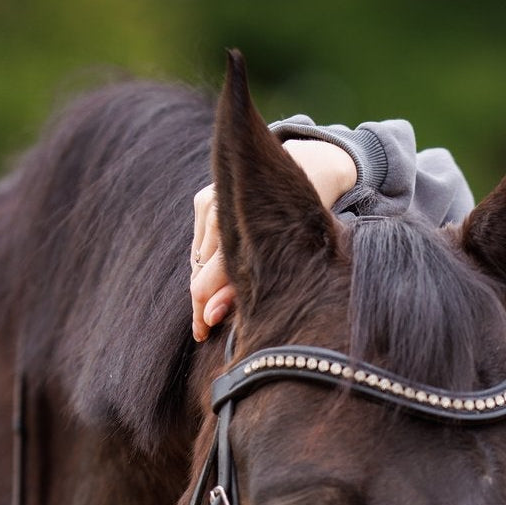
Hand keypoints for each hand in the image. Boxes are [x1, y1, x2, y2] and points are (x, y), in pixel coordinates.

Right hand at [189, 139, 358, 341]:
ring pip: (196, 260)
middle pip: (198, 273)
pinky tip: (215, 278)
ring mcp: (208, 203)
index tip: (203, 336)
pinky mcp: (203, 199)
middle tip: (204, 331)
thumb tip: (213, 315)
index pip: (209, 280)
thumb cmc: (303, 224)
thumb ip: (247, 285)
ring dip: (203, 285)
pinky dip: (204, 264)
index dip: (204, 311)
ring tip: (211, 310)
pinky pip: (198, 244)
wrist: (310, 168)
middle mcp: (219, 213)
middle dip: (201, 305)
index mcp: (244, 230)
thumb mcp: (286, 259)